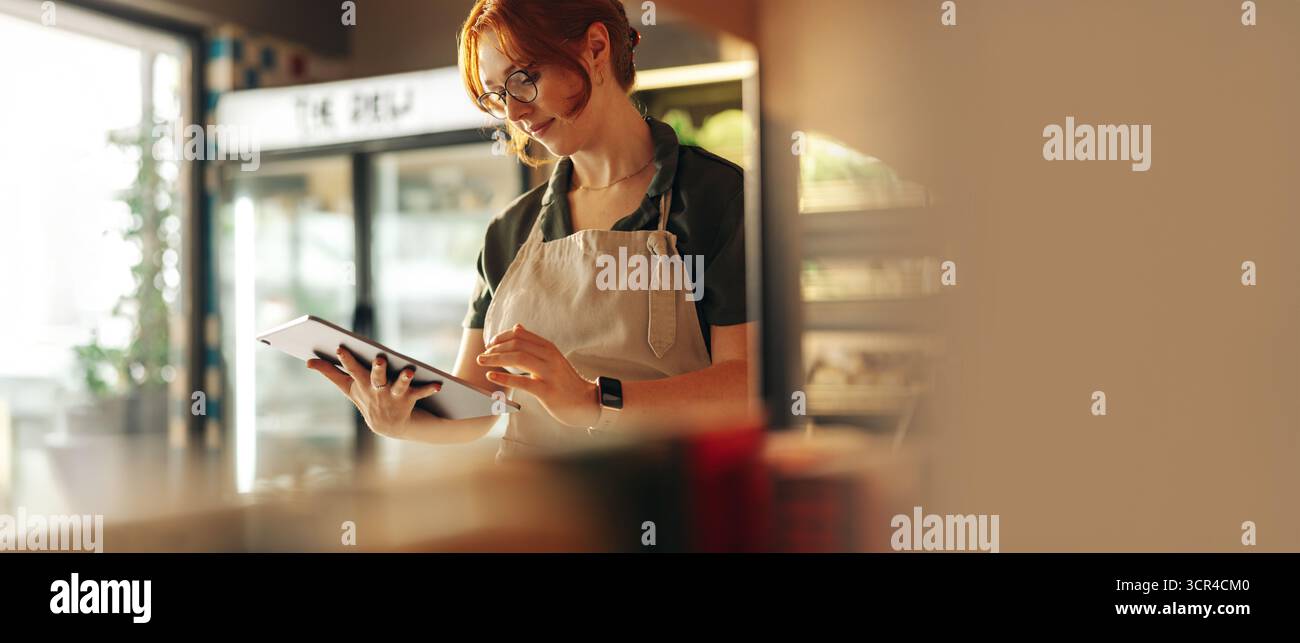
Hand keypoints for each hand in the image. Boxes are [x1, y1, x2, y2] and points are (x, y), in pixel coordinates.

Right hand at [307, 345, 442, 438]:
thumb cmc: (368, 399)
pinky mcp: (409, 401)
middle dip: (377, 369)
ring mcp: (393, 397)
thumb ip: (330, 372)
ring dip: (403, 379)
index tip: (341, 347)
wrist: (389, 426)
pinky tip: (438, 385)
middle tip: (380, 358)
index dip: (346, 360)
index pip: (351, 370)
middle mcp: (377, 391)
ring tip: (409, 370)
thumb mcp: (349, 387)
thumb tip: (308, 361)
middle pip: (376, 378)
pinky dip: (429, 389)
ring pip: (398, 386)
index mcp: (361, 384)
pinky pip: (420, 393)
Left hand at [476, 324, 599, 427]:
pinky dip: (504, 378)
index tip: (490, 344)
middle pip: (517, 344)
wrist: (585, 401)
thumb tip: (517, 327)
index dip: (502, 337)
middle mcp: (549, 357)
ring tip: (482, 362)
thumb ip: (534, 344)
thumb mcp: (552, 358)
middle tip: (482, 355)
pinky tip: (491, 376)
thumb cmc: (565, 381)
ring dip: (496, 359)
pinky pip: (522, 382)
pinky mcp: (547, 390)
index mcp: (549, 348)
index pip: (521, 335)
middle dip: (495, 348)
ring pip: (518, 358)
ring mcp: (549, 373)